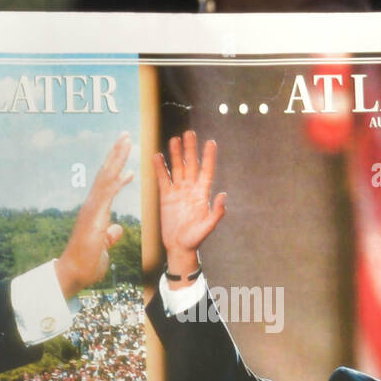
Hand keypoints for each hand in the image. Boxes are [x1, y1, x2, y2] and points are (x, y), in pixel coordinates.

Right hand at [56, 133, 133, 298]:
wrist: (73, 275)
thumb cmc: (86, 264)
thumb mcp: (104, 246)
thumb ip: (110, 235)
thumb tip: (117, 228)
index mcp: (96, 210)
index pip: (108, 182)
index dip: (116, 165)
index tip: (124, 150)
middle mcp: (92, 206)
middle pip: (106, 173)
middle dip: (116, 153)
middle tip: (125, 135)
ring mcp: (92, 210)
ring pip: (106, 178)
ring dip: (117, 159)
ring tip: (126, 141)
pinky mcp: (94, 218)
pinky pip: (107, 196)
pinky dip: (118, 183)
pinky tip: (129, 172)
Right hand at [153, 130, 222, 278]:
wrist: (179, 247)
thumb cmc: (195, 239)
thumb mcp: (208, 227)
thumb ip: (216, 212)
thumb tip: (223, 195)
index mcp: (202, 194)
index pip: (206, 171)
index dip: (208, 157)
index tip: (211, 142)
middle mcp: (191, 189)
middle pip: (191, 165)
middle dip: (190, 149)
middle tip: (189, 133)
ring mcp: (178, 191)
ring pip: (177, 168)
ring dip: (175, 154)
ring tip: (174, 139)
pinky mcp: (166, 196)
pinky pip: (162, 179)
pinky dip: (160, 168)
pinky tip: (157, 156)